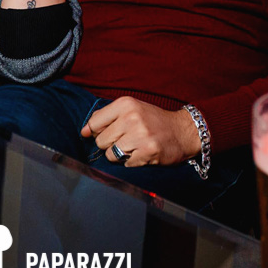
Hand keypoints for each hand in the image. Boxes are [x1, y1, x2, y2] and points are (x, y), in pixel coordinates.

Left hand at [81, 97, 201, 167]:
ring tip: (132, 148)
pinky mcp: (148, 152)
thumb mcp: (131, 108)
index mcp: (125, 104)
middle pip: (101, 141)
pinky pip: (125, 164)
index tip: (96, 135)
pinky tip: (141, 153)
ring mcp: (140, 135)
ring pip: (111, 154)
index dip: (92, 132)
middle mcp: (131, 117)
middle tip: (123, 141)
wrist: (183, 131)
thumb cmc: (153, 120)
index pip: (94, 123)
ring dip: (119, 155)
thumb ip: (107, 116)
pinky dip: (131, 162)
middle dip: (108, 144)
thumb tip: (84, 130)